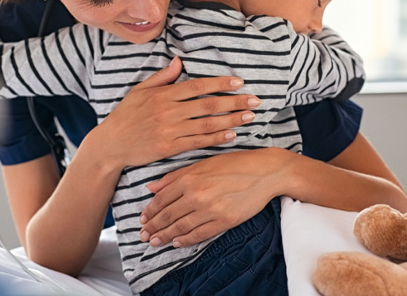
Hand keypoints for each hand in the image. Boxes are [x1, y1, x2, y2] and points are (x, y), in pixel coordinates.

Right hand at [93, 57, 260, 169]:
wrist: (110, 144)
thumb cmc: (125, 116)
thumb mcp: (139, 90)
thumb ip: (162, 77)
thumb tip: (179, 61)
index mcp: (162, 95)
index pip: (196, 86)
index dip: (219, 84)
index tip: (238, 82)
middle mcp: (168, 112)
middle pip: (207, 105)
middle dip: (234, 102)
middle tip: (255, 100)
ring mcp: (169, 131)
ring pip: (206, 125)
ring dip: (230, 120)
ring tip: (249, 117)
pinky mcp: (169, 148)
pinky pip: (197, 142)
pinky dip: (216, 139)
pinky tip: (231, 135)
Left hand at [138, 147, 294, 247]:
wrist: (264, 171)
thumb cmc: (233, 164)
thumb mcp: (202, 163)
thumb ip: (174, 176)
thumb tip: (151, 187)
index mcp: (189, 178)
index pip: (162, 199)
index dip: (150, 211)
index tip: (142, 219)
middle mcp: (197, 194)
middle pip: (168, 215)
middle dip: (153, 227)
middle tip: (143, 235)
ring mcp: (211, 209)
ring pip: (181, 227)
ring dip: (165, 236)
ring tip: (155, 242)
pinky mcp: (225, 221)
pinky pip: (200, 234)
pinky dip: (186, 240)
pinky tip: (177, 243)